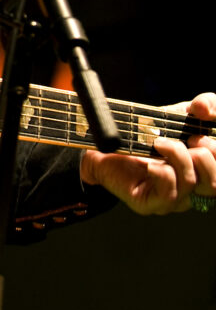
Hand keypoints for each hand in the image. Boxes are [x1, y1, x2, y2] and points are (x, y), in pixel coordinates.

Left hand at [80, 92, 215, 214]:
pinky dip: (161, 172)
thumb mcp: (178, 114)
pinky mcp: (152, 204)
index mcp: (203, 169)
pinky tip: (150, 163)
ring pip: (193, 183)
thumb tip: (203, 109)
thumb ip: (201, 106)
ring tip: (160, 143)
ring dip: (178, 156)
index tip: (205, 122)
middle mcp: (192, 188)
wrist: (105, 146)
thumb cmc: (144, 133)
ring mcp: (173, 199)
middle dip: (207, 153)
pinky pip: (168, 193)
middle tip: (188, 138)